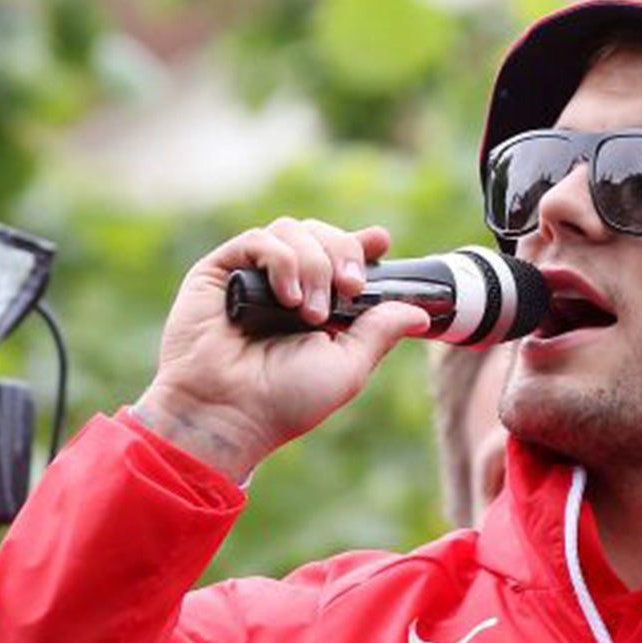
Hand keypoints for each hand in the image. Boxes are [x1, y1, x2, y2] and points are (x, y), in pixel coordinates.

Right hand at [132, 218, 430, 479]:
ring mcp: (252, 275)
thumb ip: (380, 331)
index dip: (361, 245)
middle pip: (321, 234)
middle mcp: (284, 286)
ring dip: (314, 264)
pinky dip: (282, 261)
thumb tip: (421, 313)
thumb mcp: (348, 366)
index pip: (340, 257)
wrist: (230, 412)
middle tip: (349, 289)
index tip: (381, 241)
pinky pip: (260, 239)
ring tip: (310, 310)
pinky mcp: (220, 270)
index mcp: (315, 306)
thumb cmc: (284, 399)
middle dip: (343, 255)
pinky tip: (288, 297)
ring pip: (293, 230)